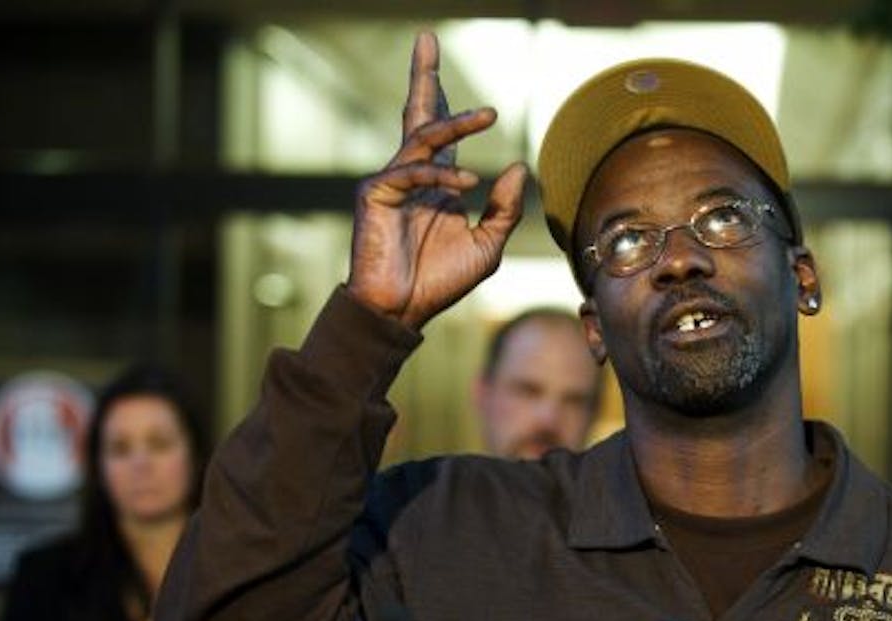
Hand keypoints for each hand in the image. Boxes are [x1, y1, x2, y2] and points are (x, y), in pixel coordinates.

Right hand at [346, 30, 526, 329]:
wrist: (402, 311)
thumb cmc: (440, 282)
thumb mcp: (486, 246)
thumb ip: (504, 209)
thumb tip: (516, 166)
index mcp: (437, 185)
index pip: (443, 135)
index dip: (451, 106)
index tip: (470, 86)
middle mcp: (413, 176)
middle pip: (418, 115)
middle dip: (423, 76)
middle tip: (427, 38)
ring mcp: (391, 182)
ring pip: (421, 137)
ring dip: (455, 122)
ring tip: (488, 115)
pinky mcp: (375, 194)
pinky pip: (412, 172)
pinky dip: (441, 177)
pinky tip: (468, 186)